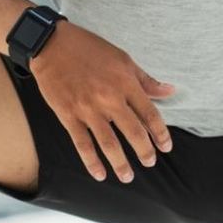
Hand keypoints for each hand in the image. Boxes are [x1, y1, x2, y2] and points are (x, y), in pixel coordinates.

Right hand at [26, 21, 175, 183]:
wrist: (51, 44)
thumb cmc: (90, 49)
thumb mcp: (123, 59)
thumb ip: (146, 80)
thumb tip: (170, 91)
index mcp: (126, 83)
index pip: (150, 114)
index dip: (160, 133)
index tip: (166, 147)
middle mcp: (109, 99)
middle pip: (133, 132)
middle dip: (144, 151)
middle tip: (150, 163)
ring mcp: (88, 109)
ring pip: (109, 143)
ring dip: (120, 163)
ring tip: (128, 177)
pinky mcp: (68, 115)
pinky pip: (82, 144)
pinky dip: (91, 161)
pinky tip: (99, 174)